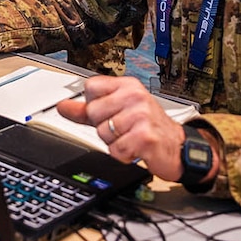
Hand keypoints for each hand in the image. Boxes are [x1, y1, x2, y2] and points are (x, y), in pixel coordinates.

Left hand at [54, 75, 187, 180]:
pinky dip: (123, 154)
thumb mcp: (118, 111)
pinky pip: (116, 149)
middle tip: (124, 128)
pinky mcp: (145, 137)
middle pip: (93, 112)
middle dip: (104, 127)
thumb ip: (87, 110)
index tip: (109, 111)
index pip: (90, 87)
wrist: (177, 147)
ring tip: (131, 138)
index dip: (94, 105)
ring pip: (103, 133)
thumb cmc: (148, 127)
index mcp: (127, 85)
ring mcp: (141, 115)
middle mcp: (135, 96)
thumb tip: (62, 106)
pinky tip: (136, 148)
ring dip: (114, 142)